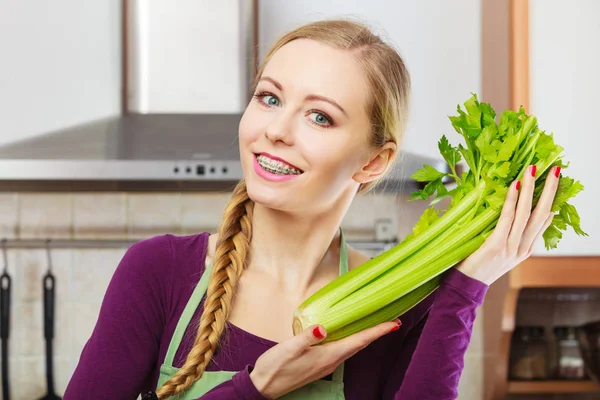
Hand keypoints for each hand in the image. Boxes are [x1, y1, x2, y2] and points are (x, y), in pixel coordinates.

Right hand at [249, 319, 400, 398]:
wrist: (264, 386)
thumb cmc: (275, 367)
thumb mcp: (289, 348)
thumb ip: (307, 337)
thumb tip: (323, 328)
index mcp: (328, 356)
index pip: (359, 341)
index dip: (377, 332)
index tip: (394, 323)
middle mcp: (331, 362)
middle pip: (359, 345)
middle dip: (376, 333)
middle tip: (390, 320)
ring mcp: (326, 365)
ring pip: (352, 348)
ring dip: (365, 337)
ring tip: (374, 325)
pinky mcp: (319, 365)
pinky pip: (342, 350)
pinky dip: (351, 340)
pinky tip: (348, 334)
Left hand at [457, 165, 559, 284]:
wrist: (466, 286)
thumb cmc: (479, 265)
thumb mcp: (502, 251)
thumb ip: (513, 235)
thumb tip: (516, 213)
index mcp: (525, 249)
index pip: (544, 221)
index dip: (551, 200)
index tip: (554, 181)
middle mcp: (522, 248)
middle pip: (541, 214)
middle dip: (549, 191)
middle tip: (554, 170)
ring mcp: (511, 248)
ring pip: (525, 214)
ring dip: (530, 189)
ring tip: (533, 170)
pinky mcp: (496, 246)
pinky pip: (506, 219)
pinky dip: (511, 201)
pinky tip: (515, 186)